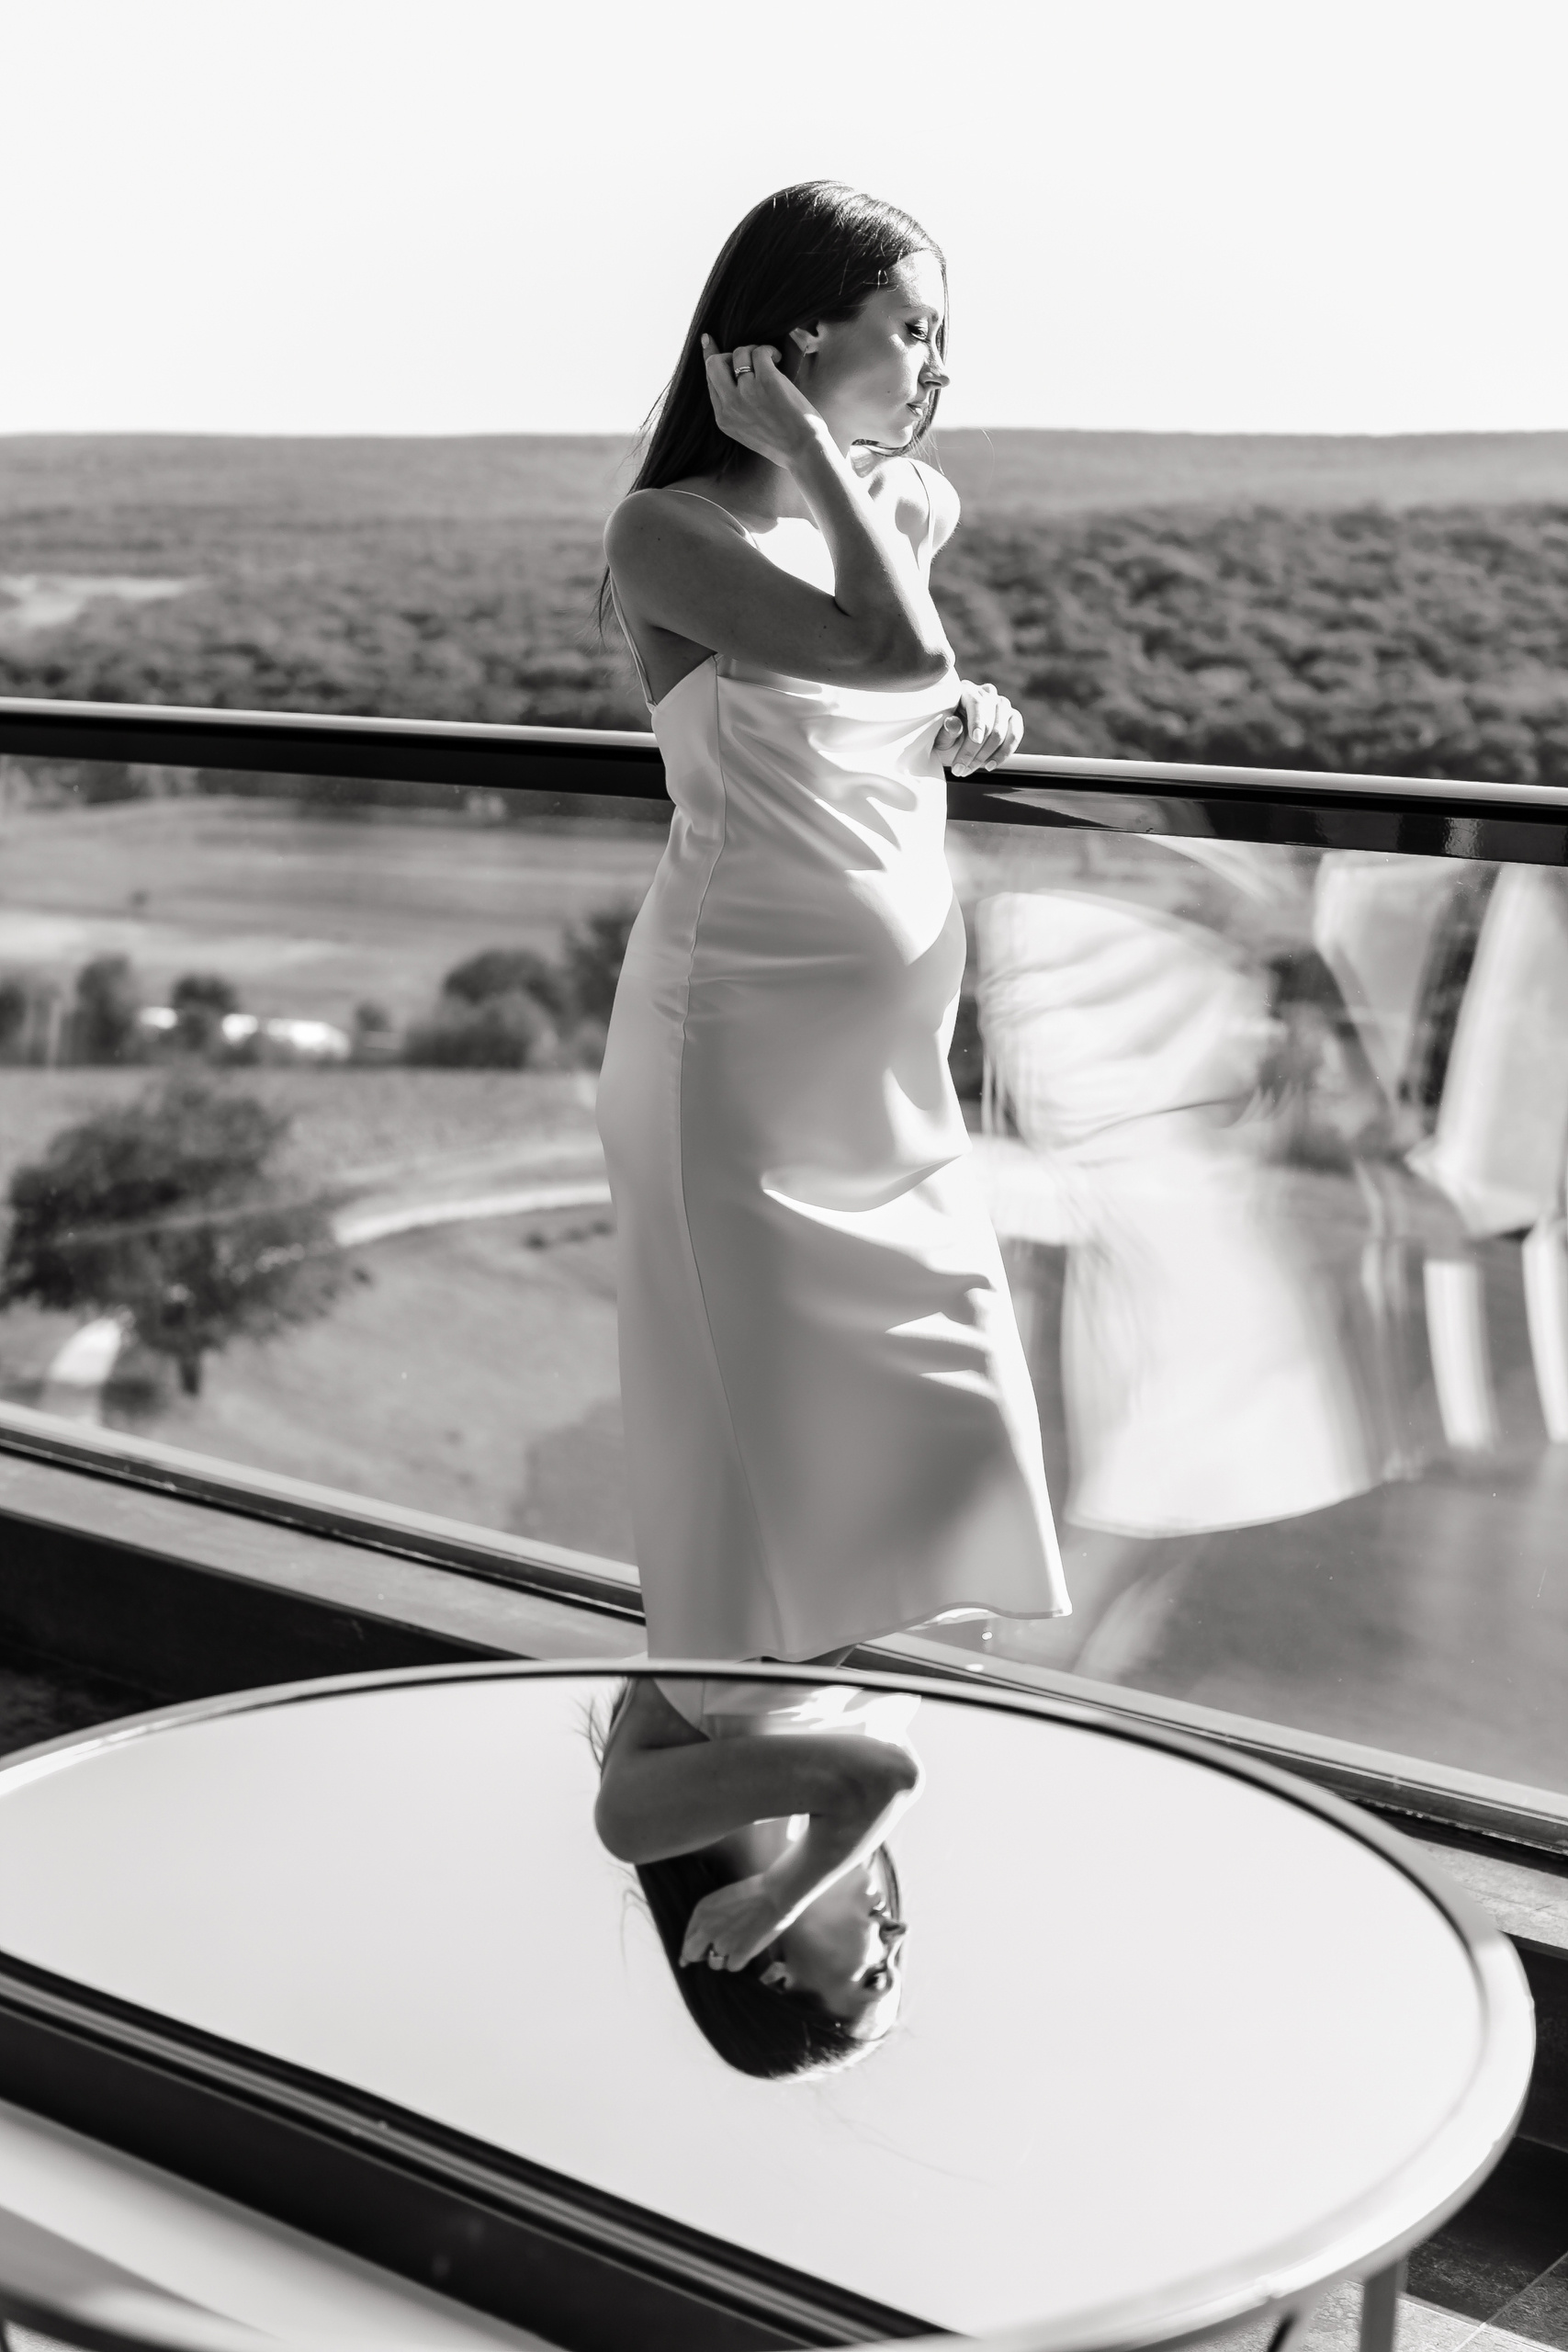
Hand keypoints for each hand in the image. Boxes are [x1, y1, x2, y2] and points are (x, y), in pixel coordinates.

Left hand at [680, 1874, 784, 1973]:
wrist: (774, 1894)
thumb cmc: (752, 1892)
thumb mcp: (720, 1900)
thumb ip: (707, 1920)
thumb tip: (699, 1941)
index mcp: (701, 1911)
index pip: (686, 1939)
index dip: (688, 1949)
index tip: (686, 1960)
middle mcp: (707, 1929)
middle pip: (692, 1954)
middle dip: (700, 1956)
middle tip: (713, 1953)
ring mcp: (722, 1943)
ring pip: (714, 1963)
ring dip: (724, 1958)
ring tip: (738, 1943)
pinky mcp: (738, 1954)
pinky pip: (732, 1967)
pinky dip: (739, 1960)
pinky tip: (748, 1947)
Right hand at [701, 335, 820, 468]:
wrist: (804, 452)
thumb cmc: (783, 441)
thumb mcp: (747, 430)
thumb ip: (735, 408)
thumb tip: (732, 376)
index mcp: (723, 418)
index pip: (710, 380)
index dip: (710, 357)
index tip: (708, 340)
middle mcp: (730, 405)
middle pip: (715, 363)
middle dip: (730, 355)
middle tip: (749, 359)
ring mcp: (746, 392)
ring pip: (739, 353)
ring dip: (754, 351)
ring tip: (771, 361)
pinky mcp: (766, 381)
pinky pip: (759, 352)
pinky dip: (769, 350)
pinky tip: (778, 358)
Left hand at [939, 680, 1023, 776]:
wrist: (952, 744)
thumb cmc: (944, 737)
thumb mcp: (939, 736)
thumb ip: (946, 730)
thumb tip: (952, 723)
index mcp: (966, 691)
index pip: (977, 703)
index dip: (978, 722)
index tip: (976, 739)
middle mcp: (987, 694)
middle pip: (989, 722)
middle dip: (974, 750)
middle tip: (959, 768)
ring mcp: (1002, 705)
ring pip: (1002, 731)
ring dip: (986, 755)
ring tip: (969, 768)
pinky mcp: (1013, 718)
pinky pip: (1015, 735)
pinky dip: (1003, 754)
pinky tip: (989, 765)